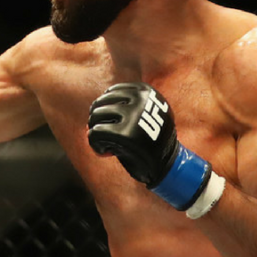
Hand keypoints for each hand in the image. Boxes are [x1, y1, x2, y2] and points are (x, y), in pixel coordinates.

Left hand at [88, 82, 213, 211]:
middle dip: (97, 121)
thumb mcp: (140, 114)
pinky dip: (95, 145)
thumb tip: (89, 116)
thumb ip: (118, 109)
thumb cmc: (149, 139)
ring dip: (95, 132)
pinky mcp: (125, 134)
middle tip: (107, 137)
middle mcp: (140, 99)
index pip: (110, 92)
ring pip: (95, 116)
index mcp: (145, 91)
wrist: (167, 165)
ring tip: (107, 143)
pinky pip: (95, 133)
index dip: (107, 108)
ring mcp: (133, 115)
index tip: (114, 124)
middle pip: (100, 103)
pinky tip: (106, 152)